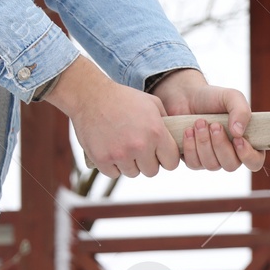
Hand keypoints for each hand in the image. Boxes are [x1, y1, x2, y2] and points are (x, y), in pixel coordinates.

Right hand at [44, 57, 177, 178]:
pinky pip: (114, 174)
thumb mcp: (152, 103)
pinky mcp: (102, 159)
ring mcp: (120, 154)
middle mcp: (140, 146)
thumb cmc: (123, 98)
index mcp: (156, 133)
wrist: (91, 95)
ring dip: (129, 164)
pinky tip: (110, 149)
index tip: (158, 153)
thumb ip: (166, 123)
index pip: (171, 163)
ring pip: (132, 173)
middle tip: (138, 149)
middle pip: (152, 171)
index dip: (166, 159)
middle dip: (146, 162)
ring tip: (122, 146)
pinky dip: (112, 165)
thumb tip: (178, 139)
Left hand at [150, 69, 264, 171]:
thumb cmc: (213, 98)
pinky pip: (194, 164)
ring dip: (204, 143)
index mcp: (246, 142)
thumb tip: (238, 132)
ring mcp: (212, 160)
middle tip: (214, 125)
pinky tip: (188, 130)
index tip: (237, 139)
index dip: (248, 156)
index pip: (255, 161)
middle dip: (221, 145)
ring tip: (199, 122)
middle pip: (231, 166)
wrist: (187, 96)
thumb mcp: (232, 97)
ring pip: (212, 165)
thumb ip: (241, 111)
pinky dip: (190, 146)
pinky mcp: (194, 160)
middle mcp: (231, 155)